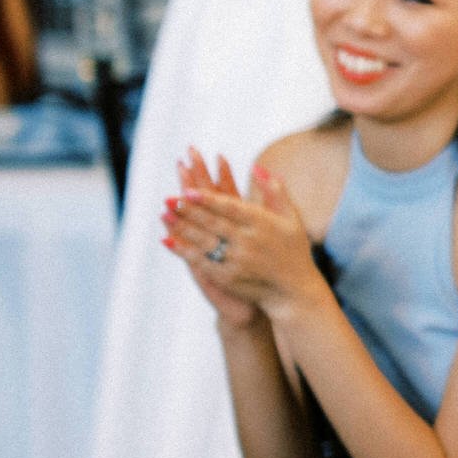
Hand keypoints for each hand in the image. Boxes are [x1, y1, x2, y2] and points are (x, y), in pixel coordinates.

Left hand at [163, 152, 325, 324]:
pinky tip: (168, 240)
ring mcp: (238, 261)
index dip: (209, 199)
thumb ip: (275, 191)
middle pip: (213, 223)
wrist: (293, 291)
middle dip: (189, 210)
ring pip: (204, 240)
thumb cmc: (293, 250)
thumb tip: (257, 166)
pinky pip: (201, 261)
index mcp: (264, 224)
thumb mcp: (292, 218)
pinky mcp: (228, 278)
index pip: (232, 208)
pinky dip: (183, 250)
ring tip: (164, 213)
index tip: (189, 190)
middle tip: (168, 198)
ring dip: (182, 227)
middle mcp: (250, 242)